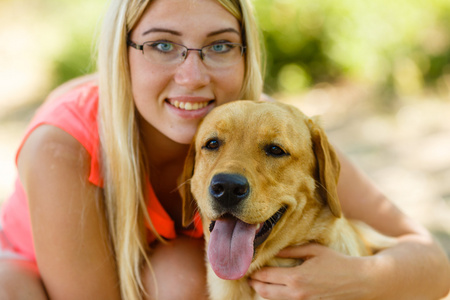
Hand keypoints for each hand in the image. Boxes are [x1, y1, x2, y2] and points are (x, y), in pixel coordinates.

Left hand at [248, 243, 374, 299]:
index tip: (249, 264)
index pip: (266, 275)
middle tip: (250, 275)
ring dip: (263, 291)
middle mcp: (296, 293)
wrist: (359, 282)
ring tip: (259, 281)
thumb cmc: (337, 262)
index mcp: (296, 277)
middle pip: (264, 292)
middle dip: (254, 283)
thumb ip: (291, 250)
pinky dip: (277, 296)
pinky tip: (276, 288)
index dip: (254, 271)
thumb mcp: (314, 251)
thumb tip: (273, 249)